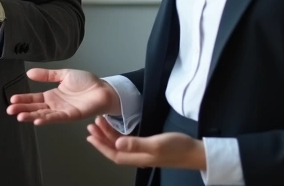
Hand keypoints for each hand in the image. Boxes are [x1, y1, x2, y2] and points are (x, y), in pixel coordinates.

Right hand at [6, 68, 120, 124]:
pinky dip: (47, 119)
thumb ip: (47, 75)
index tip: (12, 99)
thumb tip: (29, 73)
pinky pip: (57, 118)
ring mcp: (62, 111)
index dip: (24, 99)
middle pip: (36, 108)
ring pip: (43, 114)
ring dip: (31, 116)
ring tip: (19, 116)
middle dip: (22, 109)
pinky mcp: (71, 115)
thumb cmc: (86, 82)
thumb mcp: (63, 75)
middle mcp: (55, 105)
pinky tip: (37, 120)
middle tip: (10, 110)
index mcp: (52, 95)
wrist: (103, 88)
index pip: (34, 99)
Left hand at [86, 116, 204, 170]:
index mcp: (137, 158)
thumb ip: (136, 143)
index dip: (100, 146)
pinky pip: (129, 142)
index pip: (113, 154)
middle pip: (115, 149)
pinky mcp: (149, 147)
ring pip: (121, 145)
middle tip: (91, 126)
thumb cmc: (176, 147)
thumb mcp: (156, 144)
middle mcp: (138, 157)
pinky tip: (116, 130)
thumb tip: (117, 144)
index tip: (90, 136)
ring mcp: (143, 152)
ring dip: (109, 136)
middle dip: (102, 138)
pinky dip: (120, 135)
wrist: (194, 152)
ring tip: (100, 124)